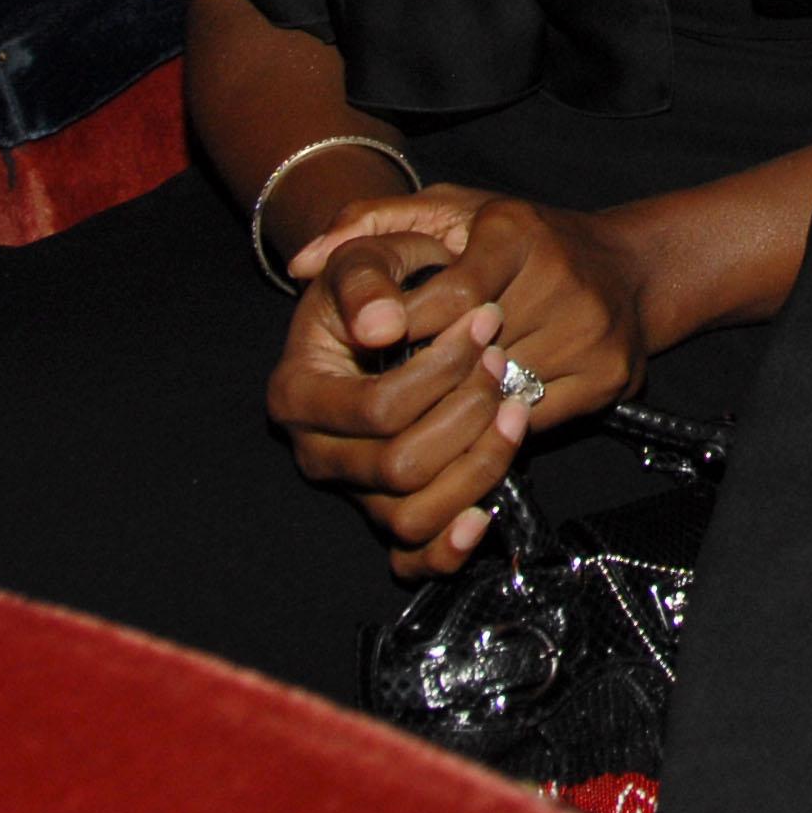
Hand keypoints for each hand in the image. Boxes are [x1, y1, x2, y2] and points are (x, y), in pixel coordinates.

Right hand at [266, 222, 529, 578]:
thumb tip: (380, 325)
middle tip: (504, 359)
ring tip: (516, 408)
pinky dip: (448, 548)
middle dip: (466, 412)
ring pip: (413, 514)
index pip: (378, 408)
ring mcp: (353, 488)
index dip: (440, 371)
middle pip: (399, 466)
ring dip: (477, 465)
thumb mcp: (369, 254)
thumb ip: (364, 277)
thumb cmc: (385, 278)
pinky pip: (411, 557)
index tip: (486, 320)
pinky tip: (484, 516)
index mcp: (296, 394)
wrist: (400, 305)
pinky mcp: (389, 511)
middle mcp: (317, 452)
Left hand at [292, 184, 655, 435]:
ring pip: (501, 394)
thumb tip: (300, 264)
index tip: (380, 344)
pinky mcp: (612, 375)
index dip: (411, 327)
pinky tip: (491, 401)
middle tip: (403, 379)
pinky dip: (504, 420)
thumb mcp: (447, 213)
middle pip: (474, 354)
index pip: (452, 299)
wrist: (630, 267)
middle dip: (432, 370)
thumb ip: (369, 227)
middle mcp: (563, 278)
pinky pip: (534, 419)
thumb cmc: (518, 241)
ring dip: (464, 401)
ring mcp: (592, 332)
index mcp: (518, 232)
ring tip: (446, 391)